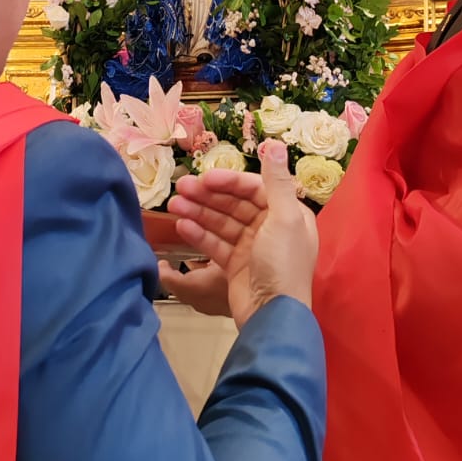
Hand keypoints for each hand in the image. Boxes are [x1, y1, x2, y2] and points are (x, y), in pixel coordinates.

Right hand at [167, 141, 316, 328]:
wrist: (272, 317)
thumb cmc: (282, 265)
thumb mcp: (284, 219)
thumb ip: (277, 181)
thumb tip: (274, 143)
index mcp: (288, 213)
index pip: (254, 188)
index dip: (229, 181)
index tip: (205, 178)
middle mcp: (271, 227)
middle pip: (235, 204)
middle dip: (208, 196)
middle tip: (180, 189)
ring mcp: (252, 248)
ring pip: (221, 223)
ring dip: (198, 212)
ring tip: (174, 206)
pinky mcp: (235, 266)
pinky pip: (215, 244)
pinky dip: (199, 234)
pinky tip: (182, 226)